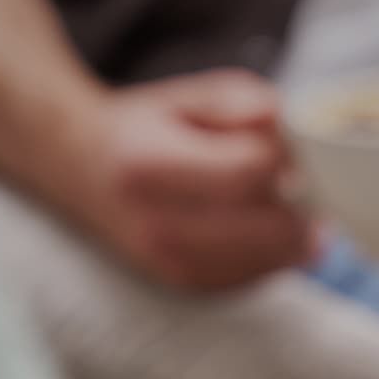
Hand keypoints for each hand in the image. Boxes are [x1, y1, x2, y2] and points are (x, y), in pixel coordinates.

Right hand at [70, 68, 313, 289]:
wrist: (83, 167)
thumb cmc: (146, 129)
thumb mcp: (195, 96)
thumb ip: (246, 106)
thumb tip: (288, 141)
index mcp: (150, 163)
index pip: (248, 171)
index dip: (281, 159)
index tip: (281, 152)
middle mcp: (155, 223)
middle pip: (268, 227)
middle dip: (295, 204)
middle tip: (293, 186)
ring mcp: (169, 262)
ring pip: (269, 261)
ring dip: (291, 236)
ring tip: (277, 206)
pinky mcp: (185, 283)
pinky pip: (254, 279)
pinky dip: (272, 257)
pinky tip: (262, 231)